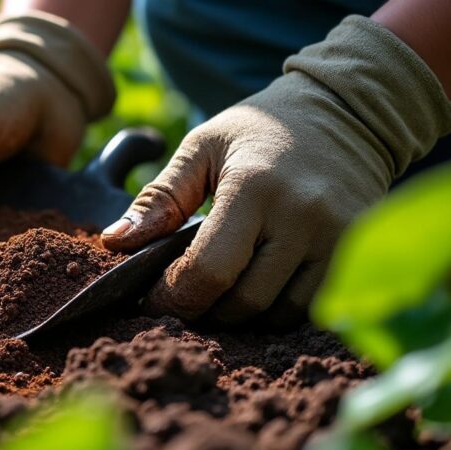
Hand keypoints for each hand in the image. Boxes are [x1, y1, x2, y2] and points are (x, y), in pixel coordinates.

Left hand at [101, 16, 450, 324]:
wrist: (346, 111)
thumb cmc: (260, 130)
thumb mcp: (201, 148)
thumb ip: (158, 198)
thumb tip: (113, 242)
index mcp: (254, 186)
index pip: (208, 270)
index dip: (173, 298)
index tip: (152, 301)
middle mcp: (302, 215)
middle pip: (242, 301)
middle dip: (204, 309)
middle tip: (183, 296)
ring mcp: (339, 237)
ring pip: (278, 314)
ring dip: (241, 314)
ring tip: (222, 288)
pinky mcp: (359, 252)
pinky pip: (312, 309)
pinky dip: (278, 310)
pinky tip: (260, 285)